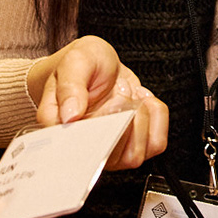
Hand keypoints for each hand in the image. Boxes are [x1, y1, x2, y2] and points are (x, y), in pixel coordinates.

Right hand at [28, 35, 168, 169]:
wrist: (100, 65)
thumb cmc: (83, 64)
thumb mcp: (75, 61)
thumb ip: (70, 87)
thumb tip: (69, 117)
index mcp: (61, 130)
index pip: (82, 146)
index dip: (103, 123)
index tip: (113, 98)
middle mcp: (84, 147)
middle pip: (111, 154)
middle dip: (123, 114)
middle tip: (119, 87)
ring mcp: (109, 152)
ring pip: (134, 156)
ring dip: (139, 117)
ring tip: (128, 93)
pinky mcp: (133, 148)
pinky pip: (155, 144)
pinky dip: (156, 117)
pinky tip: (141, 100)